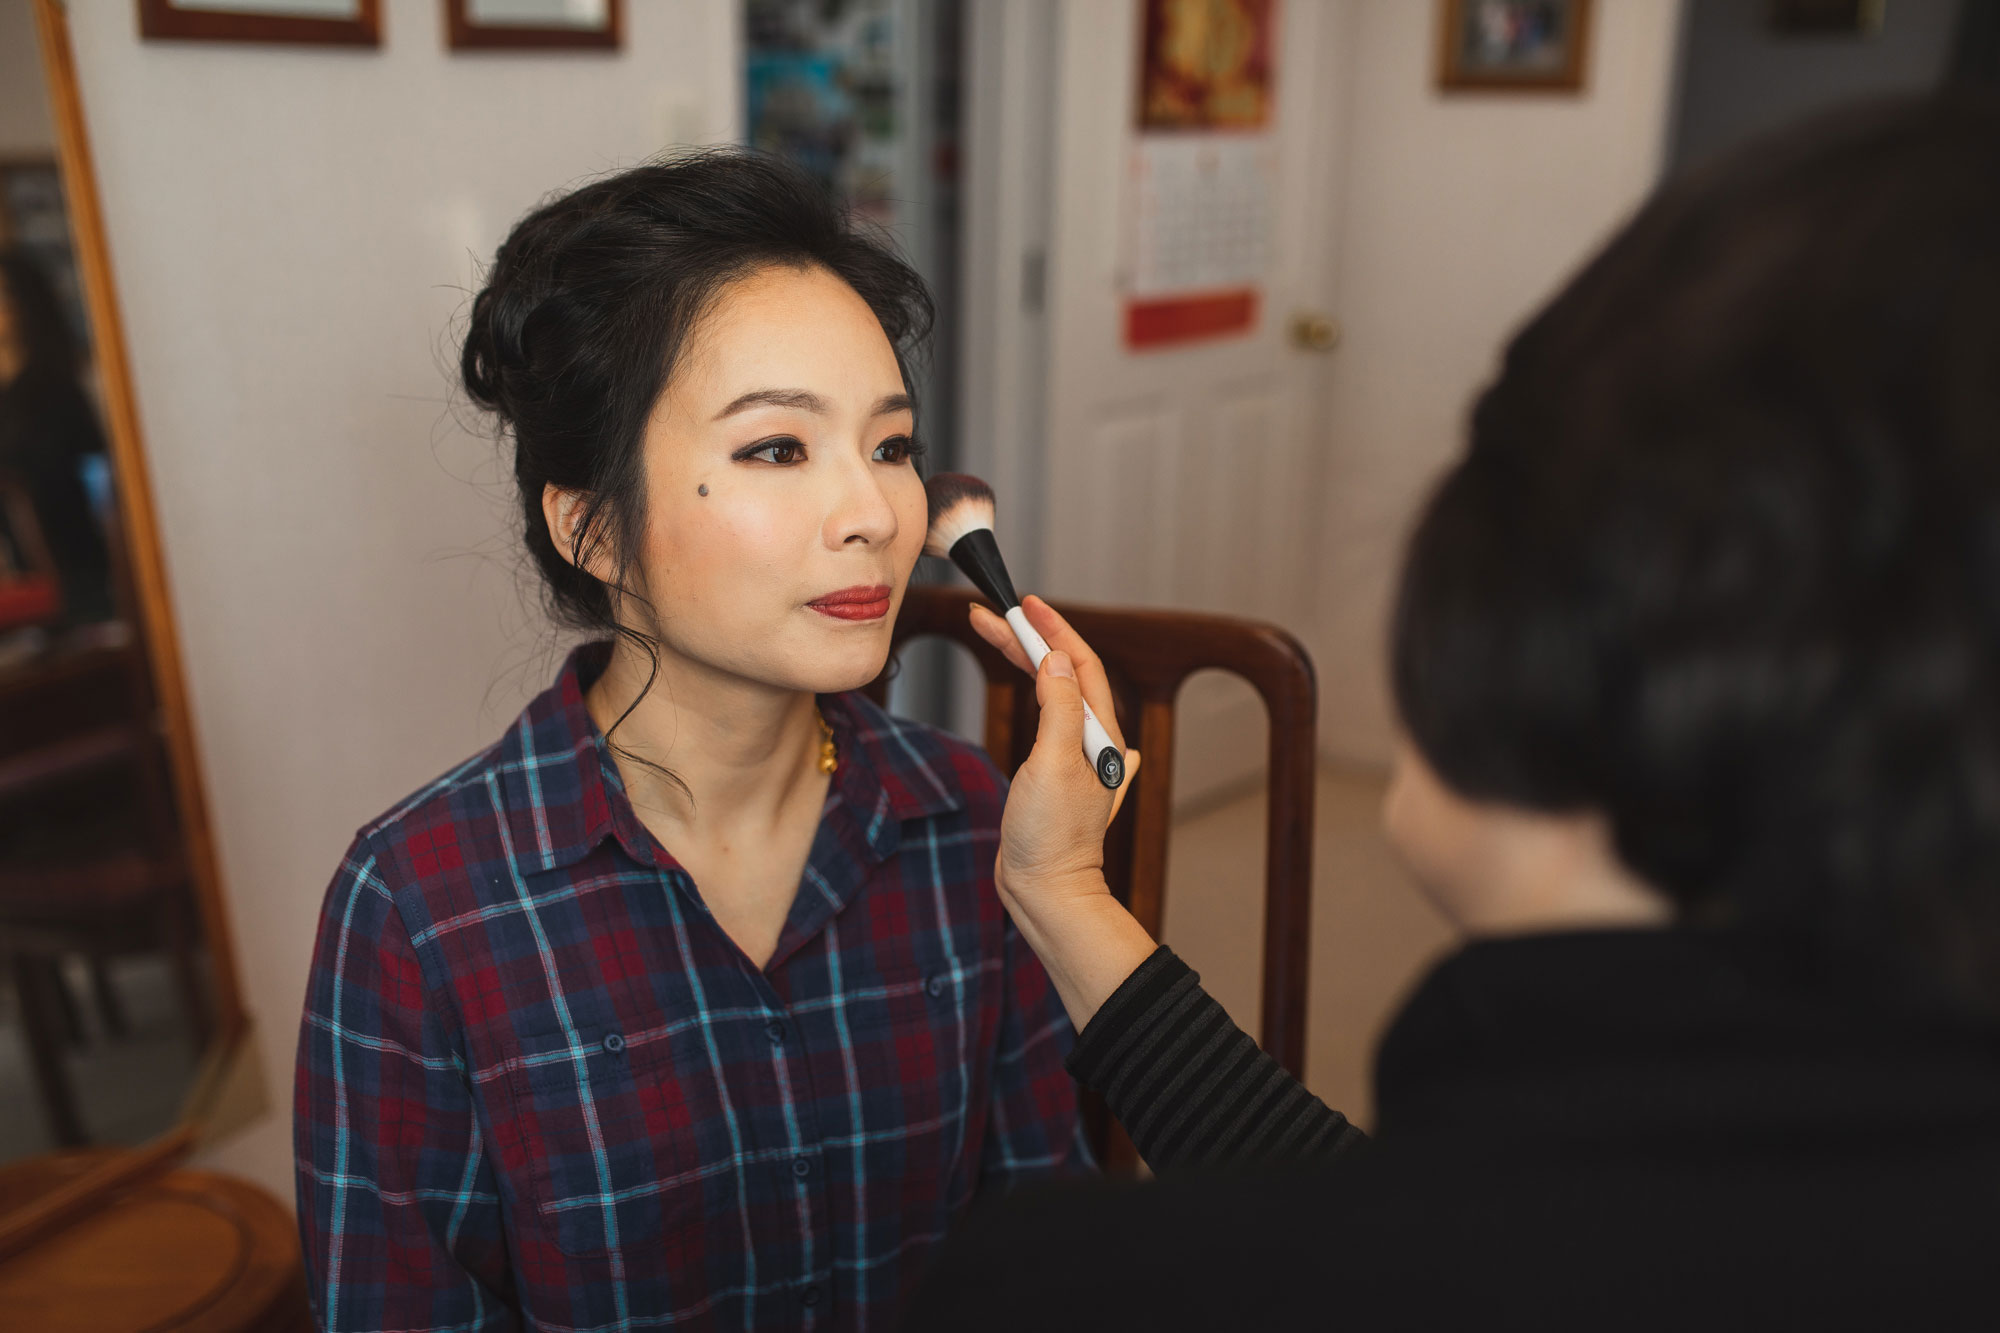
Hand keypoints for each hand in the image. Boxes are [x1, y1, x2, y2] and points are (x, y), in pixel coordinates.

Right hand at [970, 595, 1158, 1029]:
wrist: (1047, 891)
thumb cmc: (1050, 835)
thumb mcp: (1052, 762)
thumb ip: (1057, 708)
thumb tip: (1056, 659)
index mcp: (1098, 735)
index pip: (1080, 664)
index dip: (1053, 629)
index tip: (1024, 604)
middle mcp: (1092, 743)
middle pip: (1063, 675)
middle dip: (1029, 641)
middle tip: (991, 615)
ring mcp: (1075, 760)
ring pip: (1053, 695)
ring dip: (1028, 663)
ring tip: (998, 637)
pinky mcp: (1055, 777)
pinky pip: (1048, 720)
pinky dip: (1037, 694)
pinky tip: (1049, 693)